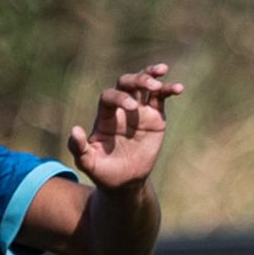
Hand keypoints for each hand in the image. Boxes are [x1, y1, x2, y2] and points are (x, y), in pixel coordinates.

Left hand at [68, 65, 182, 190]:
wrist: (125, 183)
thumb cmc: (103, 172)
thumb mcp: (88, 164)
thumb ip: (78, 148)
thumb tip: (75, 130)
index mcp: (105, 116)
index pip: (110, 96)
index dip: (120, 97)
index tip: (133, 107)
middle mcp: (121, 109)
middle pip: (126, 83)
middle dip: (137, 79)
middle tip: (150, 85)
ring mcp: (139, 111)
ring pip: (144, 84)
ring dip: (151, 75)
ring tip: (162, 71)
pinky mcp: (155, 117)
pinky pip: (161, 98)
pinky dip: (169, 90)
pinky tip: (178, 88)